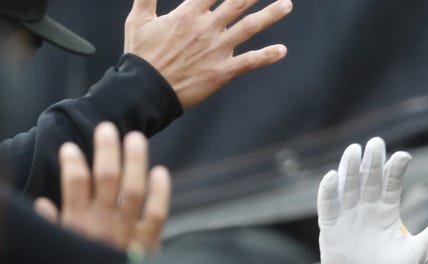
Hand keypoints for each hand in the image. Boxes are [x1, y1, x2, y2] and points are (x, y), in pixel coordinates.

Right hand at [33, 122, 170, 252]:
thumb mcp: (62, 250)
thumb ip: (53, 226)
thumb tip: (43, 204)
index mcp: (77, 222)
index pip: (74, 183)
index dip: (73, 162)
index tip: (71, 148)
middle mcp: (103, 222)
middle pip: (106, 178)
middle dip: (107, 150)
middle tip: (108, 128)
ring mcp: (128, 230)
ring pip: (133, 188)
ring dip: (135, 161)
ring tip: (136, 138)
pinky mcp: (149, 242)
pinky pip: (157, 213)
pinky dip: (160, 192)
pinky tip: (160, 172)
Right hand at [124, 0, 292, 109]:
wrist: (147, 89)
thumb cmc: (141, 53)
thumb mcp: (139, 18)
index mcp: (188, 14)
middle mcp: (207, 28)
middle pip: (237, 2)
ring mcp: (217, 49)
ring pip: (249, 27)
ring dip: (270, 15)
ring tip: (287, 4)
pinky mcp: (222, 71)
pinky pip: (249, 62)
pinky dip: (267, 56)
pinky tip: (282, 50)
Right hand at [318, 137, 427, 263]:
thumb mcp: (417, 254)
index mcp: (386, 211)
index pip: (391, 184)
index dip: (395, 170)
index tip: (403, 156)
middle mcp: (365, 208)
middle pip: (369, 179)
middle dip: (372, 162)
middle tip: (377, 142)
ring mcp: (346, 215)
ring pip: (348, 186)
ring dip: (350, 169)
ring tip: (354, 150)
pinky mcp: (330, 227)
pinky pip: (328, 206)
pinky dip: (329, 192)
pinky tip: (332, 177)